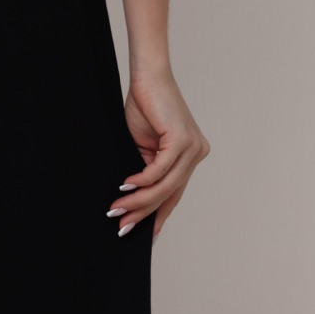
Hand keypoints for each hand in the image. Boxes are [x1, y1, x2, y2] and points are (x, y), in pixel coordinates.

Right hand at [109, 65, 210, 245]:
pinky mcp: (182, 140)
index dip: (159, 216)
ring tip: (116, 210)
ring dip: (138, 201)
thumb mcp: (144, 146)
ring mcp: (193, 148)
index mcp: (190, 156)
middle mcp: (197, 154)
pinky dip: (142, 181)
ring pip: (165, 186)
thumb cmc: (144, 106)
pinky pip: (160, 170)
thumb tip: (135, 197)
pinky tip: (125, 187)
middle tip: (122, 228)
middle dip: (144, 214)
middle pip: (170, 194)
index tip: (145, 237)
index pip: (175, 194)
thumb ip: (146, 169)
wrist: (147, 76)